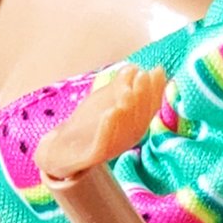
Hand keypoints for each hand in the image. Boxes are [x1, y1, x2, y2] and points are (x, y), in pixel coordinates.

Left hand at [34, 63, 165, 179]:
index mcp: (136, 123)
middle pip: (140, 117)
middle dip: (143, 96)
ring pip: (124, 130)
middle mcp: (129, 136)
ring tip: (127, 91)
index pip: (150, 107)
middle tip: (142, 75)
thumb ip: (122, 85)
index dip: (155, 89)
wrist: (66, 146)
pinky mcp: (94, 154)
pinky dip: (107, 129)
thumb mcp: (108, 98)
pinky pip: (103, 144)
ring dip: (127, 110)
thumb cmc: (91, 120)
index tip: (156, 70)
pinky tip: (109, 112)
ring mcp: (113, 147)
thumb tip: (136, 68)